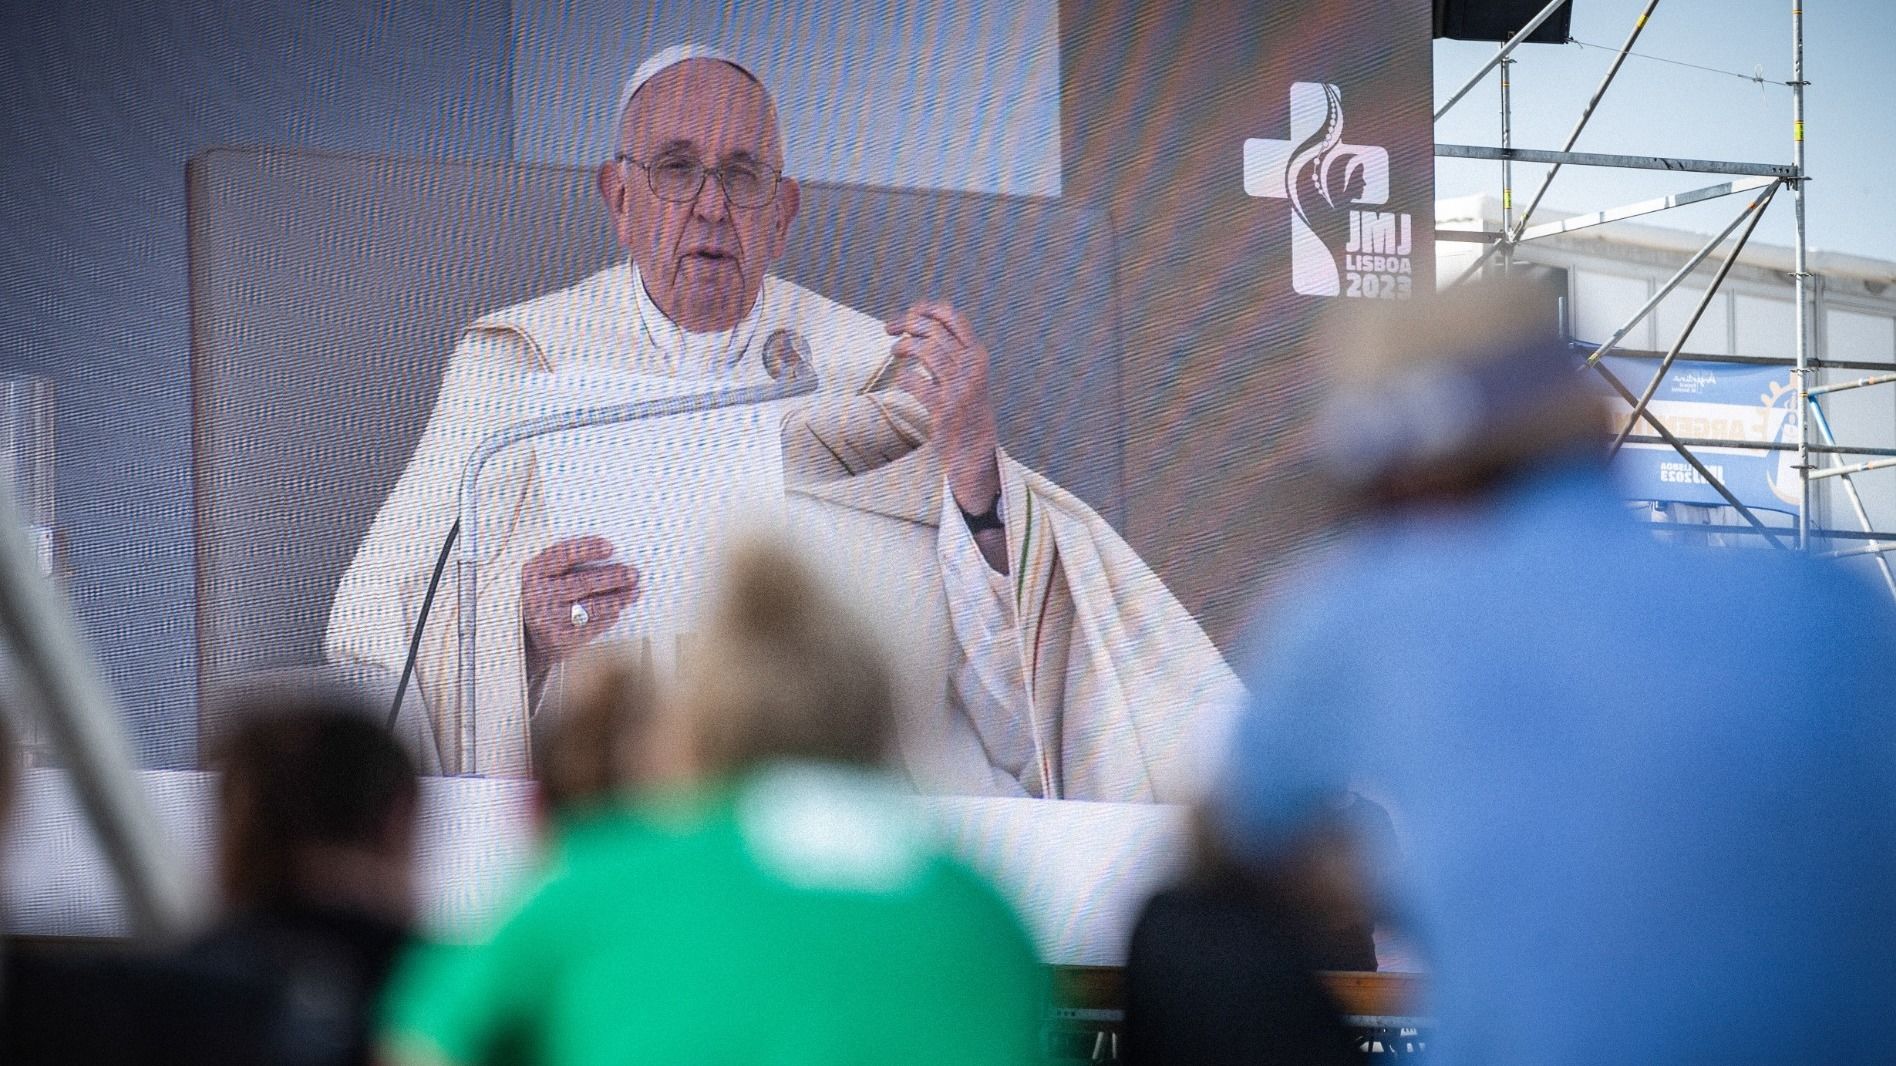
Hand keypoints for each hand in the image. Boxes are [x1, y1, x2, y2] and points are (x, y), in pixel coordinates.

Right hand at [521, 536, 639, 672]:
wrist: (526, 637)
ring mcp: (548, 618)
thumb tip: (610, 556)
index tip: (610, 547)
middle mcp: (538, 594)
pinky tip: (618, 611)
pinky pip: (591, 626)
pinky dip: (607, 618)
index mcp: (534, 571)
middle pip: (582, 582)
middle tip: (633, 573)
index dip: (587, 549)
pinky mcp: (559, 638)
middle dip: (612, 576)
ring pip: (591, 606)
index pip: (562, 555)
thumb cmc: (544, 597)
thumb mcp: (545, 576)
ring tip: (634, 592)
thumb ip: (567, 565)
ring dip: (617, 598)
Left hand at [885, 301, 1000, 513]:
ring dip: (903, 347)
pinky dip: (902, 377)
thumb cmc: (965, 406)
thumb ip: (949, 349)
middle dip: (907, 324)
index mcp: (977, 355)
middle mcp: (972, 368)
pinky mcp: (944, 409)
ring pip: (925, 351)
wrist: (975, 448)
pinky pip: (914, 382)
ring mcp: (959, 388)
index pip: (953, 317)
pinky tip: (901, 381)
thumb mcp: (967, 372)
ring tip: (894, 351)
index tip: (909, 312)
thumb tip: (916, 320)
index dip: (927, 309)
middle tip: (890, 329)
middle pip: (934, 331)